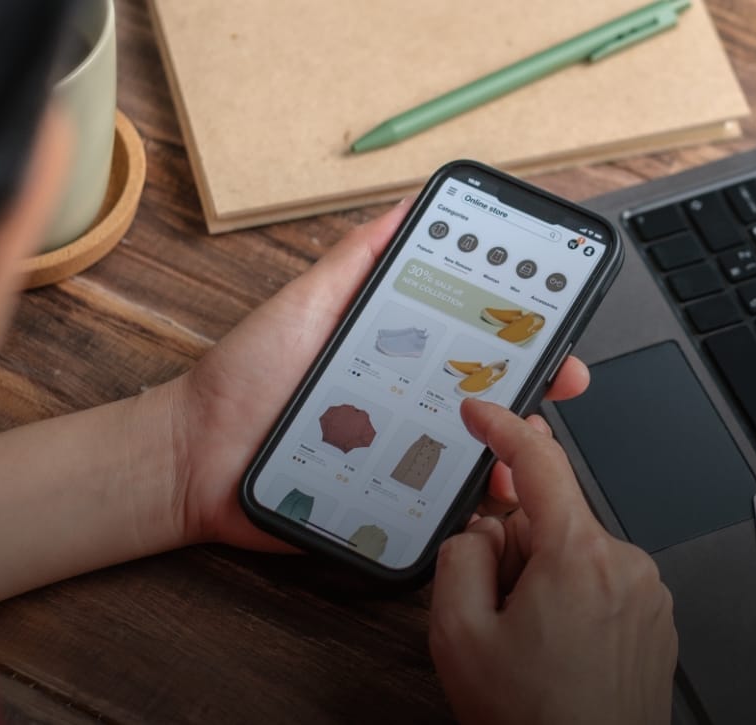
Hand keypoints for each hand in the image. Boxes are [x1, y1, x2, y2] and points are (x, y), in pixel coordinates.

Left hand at [162, 200, 590, 550]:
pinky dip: (475, 501)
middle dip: (535, 386)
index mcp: (399, 353)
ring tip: (524, 440)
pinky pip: (444, 505)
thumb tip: (407, 204)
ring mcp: (404, 455)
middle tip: (561, 379)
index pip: (475, 337)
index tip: (556, 320)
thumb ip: (358, 259)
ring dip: (514, 449)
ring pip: (479, 453)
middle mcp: (410, 403)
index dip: (523, 329)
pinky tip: (491, 491)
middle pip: (490, 396)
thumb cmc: (246, 378)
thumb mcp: (306, 302)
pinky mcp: (389, 502)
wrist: (195, 458)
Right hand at [430, 399, 677, 724]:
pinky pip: (603, 587)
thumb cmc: (535, 722)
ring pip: (576, 557)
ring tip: (531, 649)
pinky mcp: (657, 622)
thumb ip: (460, 559)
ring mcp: (649, 595)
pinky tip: (558, 656)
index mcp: (579, 556)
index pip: (540, 463)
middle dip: (516, 551)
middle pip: (552, 521)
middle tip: (497, 613)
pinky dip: (574, 606)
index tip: (482, 412)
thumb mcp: (459, 637)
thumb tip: (480, 531)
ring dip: (545, 583)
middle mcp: (626, 565)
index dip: (503, 428)